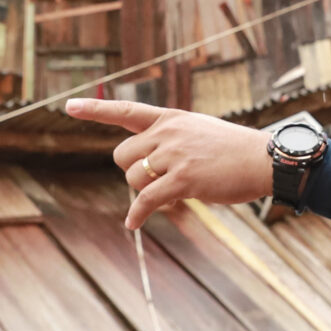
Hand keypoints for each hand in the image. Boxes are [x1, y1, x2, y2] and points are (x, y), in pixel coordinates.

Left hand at [64, 98, 274, 229]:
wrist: (263, 160)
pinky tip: (133, 224)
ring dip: (145, 191)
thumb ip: (168, 141)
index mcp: (169, 117)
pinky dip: (137, 214)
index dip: (94, 110)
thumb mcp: (197, 132)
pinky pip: (146, 200)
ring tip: (174, 190)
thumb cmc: (232, 151)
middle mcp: (167, 132)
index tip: (68, 106)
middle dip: (133, 172)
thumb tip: (143, 169)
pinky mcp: (183, 179)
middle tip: (157, 180)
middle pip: (122, 156)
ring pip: (133, 179)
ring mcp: (174, 154)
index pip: (124, 110)